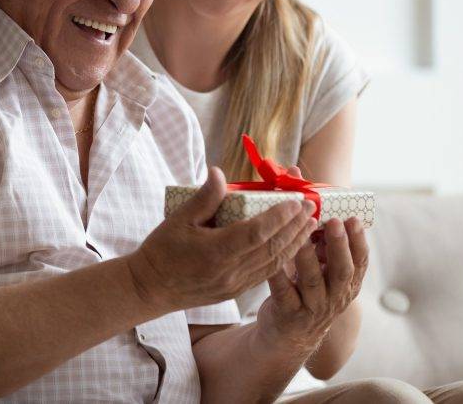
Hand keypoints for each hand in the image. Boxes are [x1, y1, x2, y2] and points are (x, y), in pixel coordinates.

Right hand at [126, 167, 317, 313]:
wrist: (150, 288)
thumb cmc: (161, 251)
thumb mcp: (178, 219)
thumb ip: (204, 198)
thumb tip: (219, 172)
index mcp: (215, 252)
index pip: (256, 233)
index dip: (278, 217)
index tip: (295, 201)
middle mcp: (230, 271)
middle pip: (272, 248)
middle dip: (295, 227)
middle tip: (312, 207)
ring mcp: (234, 284)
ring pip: (273, 264)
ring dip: (295, 243)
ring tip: (310, 225)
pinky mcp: (235, 291)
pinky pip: (266, 274)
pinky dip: (283, 259)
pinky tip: (292, 246)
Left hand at [255, 215, 368, 354]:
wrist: (290, 335)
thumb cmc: (307, 292)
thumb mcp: (325, 273)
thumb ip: (326, 248)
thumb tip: (319, 209)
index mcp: (347, 284)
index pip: (360, 262)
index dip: (359, 241)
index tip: (353, 219)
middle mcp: (334, 297)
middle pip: (342, 272)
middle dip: (339, 246)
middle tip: (334, 222)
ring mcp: (312, 308)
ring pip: (313, 282)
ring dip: (308, 258)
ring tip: (303, 238)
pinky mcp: (288, 314)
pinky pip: (283, 293)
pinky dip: (278, 276)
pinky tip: (273, 260)